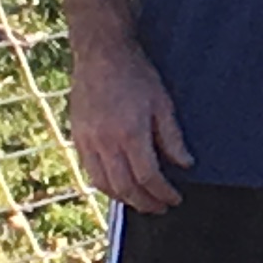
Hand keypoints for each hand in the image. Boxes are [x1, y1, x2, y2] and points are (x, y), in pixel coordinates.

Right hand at [65, 39, 191, 211]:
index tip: (175, 198)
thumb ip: (172, 137)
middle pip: (125, 187)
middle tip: (161, 208)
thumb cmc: (136, 75)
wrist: (101, 55)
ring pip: (104, 184)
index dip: (163, 193)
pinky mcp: (77, 137)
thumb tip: (185, 164)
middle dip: (145, 203)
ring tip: (141, 202)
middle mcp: (105, 141)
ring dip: (124, 199)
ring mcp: (87, 141)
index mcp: (130, 133)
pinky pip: (89, 171)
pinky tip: (119, 187)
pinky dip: (105, 186)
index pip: (148, 177)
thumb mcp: (163, 103)